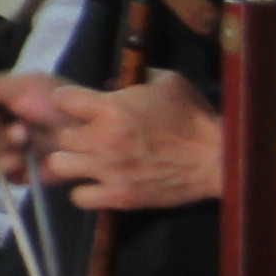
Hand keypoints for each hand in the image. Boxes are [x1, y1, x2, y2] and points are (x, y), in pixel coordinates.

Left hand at [0, 69, 219, 212]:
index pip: (61, 99)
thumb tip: (112, 81)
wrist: (218, 160)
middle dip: (69, 132)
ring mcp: (108, 170)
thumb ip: (135, 77)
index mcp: (112, 107)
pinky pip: (79, 197)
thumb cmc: (194, 118)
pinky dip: (84, 191)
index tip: (76, 105)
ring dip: (71, 160)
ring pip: (59, 165)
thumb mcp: (167, 82)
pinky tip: (96, 183)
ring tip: (86, 159)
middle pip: (58, 135)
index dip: (66, 101)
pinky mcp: (119, 197)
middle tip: (85, 135)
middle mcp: (103, 139)